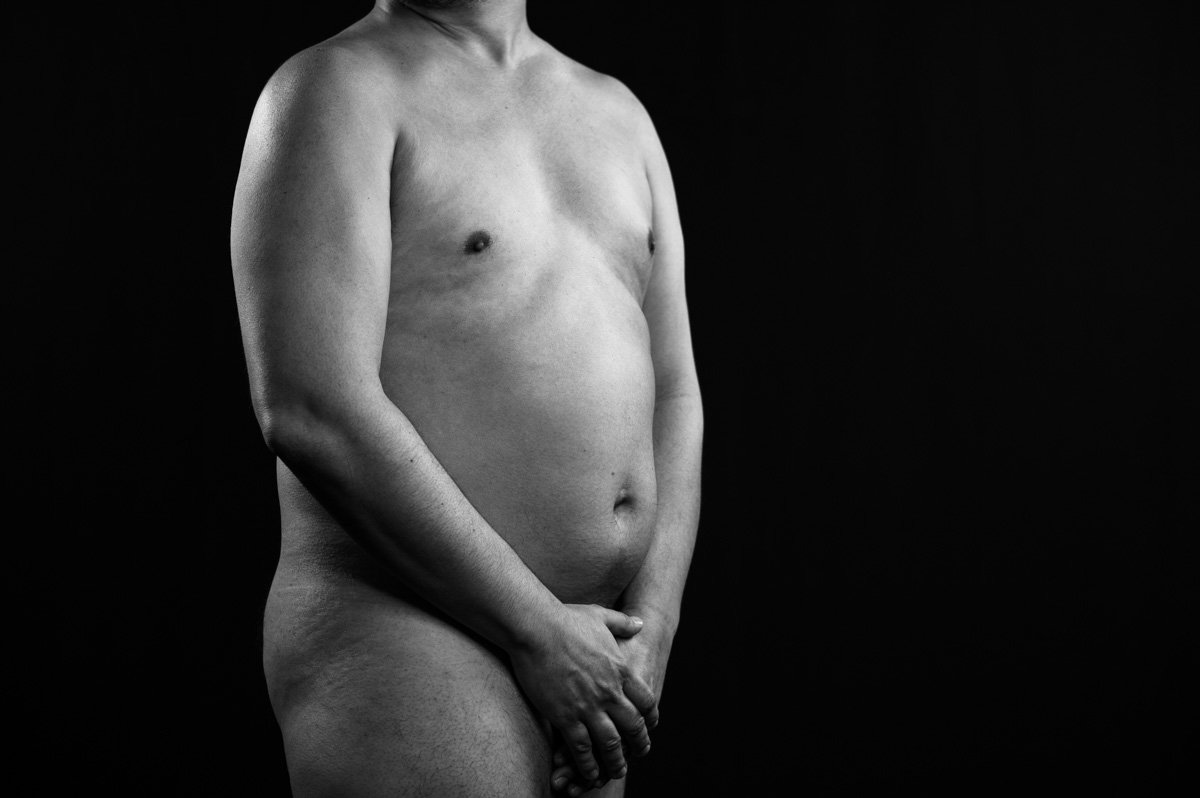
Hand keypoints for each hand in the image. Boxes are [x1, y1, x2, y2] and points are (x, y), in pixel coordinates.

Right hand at [548, 614, 673, 793]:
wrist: (536, 628)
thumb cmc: (565, 619)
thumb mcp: (601, 616)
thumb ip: (623, 623)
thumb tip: (641, 623)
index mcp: (620, 669)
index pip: (646, 700)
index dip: (650, 716)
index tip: (649, 726)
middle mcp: (609, 692)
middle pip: (633, 726)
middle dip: (638, 743)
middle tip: (639, 753)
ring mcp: (588, 706)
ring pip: (610, 744)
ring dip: (616, 761)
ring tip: (617, 771)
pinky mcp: (565, 716)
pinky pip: (581, 748)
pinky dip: (588, 765)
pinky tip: (590, 773)